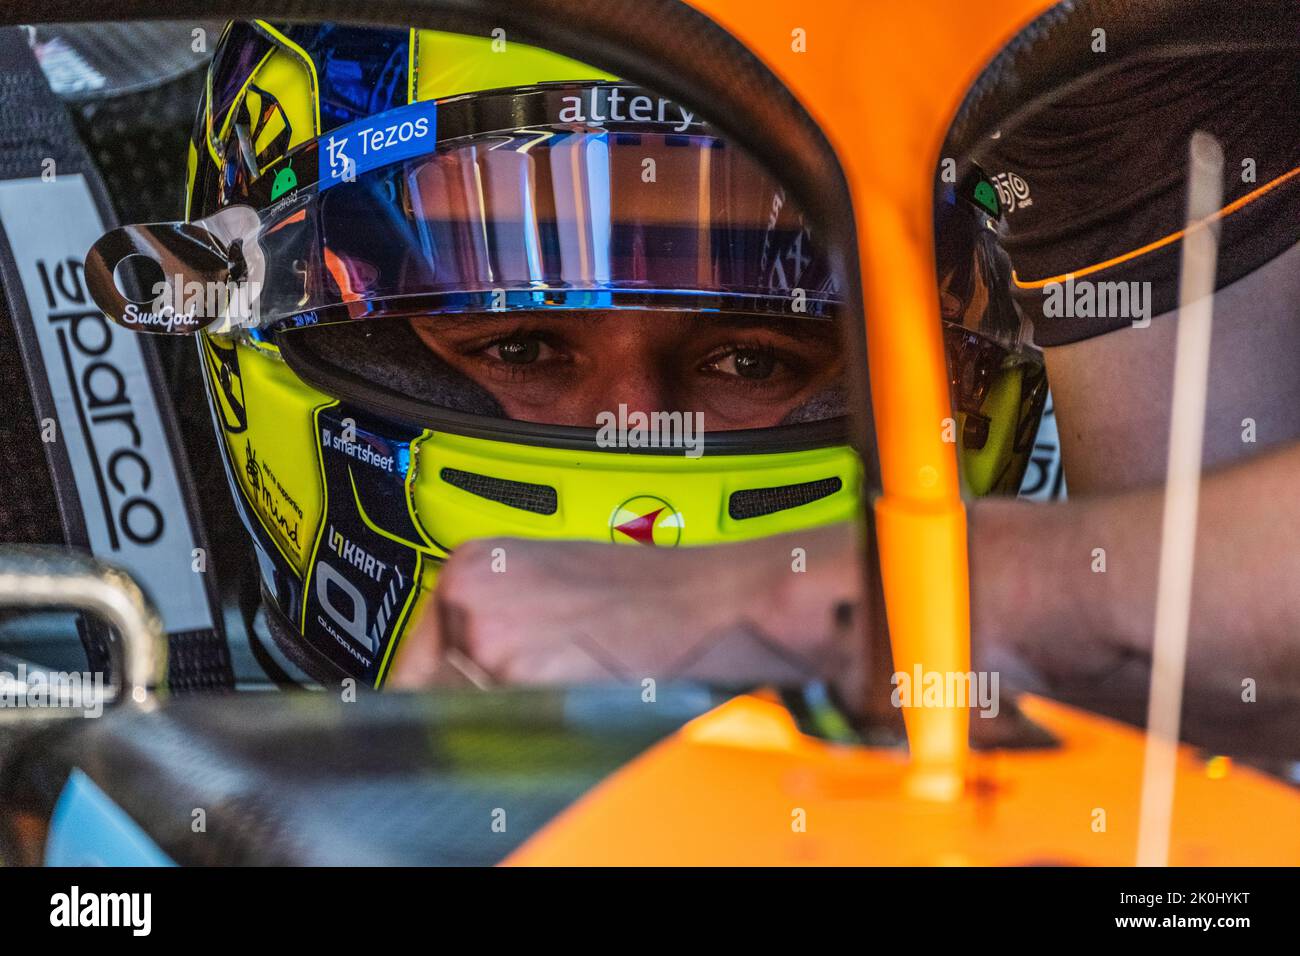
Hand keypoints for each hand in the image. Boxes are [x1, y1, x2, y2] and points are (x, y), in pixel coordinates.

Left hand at [389, 524, 866, 696]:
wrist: (721, 603)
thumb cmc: (657, 596)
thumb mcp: (558, 587)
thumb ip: (498, 620)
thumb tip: (456, 673)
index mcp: (475, 565)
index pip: (419, 654)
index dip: (436, 688)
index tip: (443, 708)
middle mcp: (471, 596)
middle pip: (438, 685)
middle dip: (482, 699)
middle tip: (552, 683)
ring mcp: (492, 640)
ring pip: (474, 712)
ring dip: (518, 712)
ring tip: (583, 678)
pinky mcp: (523, 682)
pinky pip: (511, 730)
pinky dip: (545, 726)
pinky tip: (592, 693)